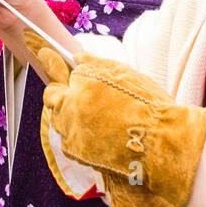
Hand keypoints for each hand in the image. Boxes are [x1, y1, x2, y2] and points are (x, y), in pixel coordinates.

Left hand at [33, 40, 205, 206]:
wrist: (162, 144)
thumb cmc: (149, 106)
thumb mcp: (124, 74)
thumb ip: (95, 64)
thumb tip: (76, 58)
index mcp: (83, 82)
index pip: (55, 70)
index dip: (51, 62)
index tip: (44, 54)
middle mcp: (71, 106)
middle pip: (52, 97)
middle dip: (61, 94)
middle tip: (78, 96)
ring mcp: (72, 131)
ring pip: (59, 119)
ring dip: (69, 116)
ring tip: (96, 118)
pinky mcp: (76, 152)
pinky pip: (69, 139)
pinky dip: (78, 135)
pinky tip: (99, 134)